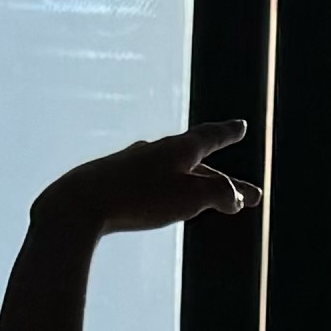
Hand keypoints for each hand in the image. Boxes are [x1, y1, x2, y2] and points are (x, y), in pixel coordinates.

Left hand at [31, 122, 255, 247]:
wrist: (80, 205)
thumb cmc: (139, 199)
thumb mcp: (190, 198)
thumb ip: (220, 194)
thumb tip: (235, 199)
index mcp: (177, 149)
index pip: (210, 137)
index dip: (227, 133)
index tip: (240, 126)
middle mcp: (155, 151)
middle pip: (198, 165)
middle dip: (226, 183)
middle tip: (251, 197)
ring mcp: (132, 165)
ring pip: (172, 173)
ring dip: (195, 186)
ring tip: (207, 194)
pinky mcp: (113, 182)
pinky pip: (149, 184)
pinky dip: (167, 191)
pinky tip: (156, 193)